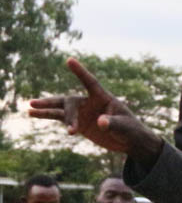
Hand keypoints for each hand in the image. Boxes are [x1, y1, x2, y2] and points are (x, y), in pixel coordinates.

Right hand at [27, 58, 161, 158]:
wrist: (130, 142)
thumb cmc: (131, 130)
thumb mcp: (124, 127)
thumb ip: (113, 123)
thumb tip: (100, 122)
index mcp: (103, 98)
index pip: (91, 82)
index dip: (80, 72)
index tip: (69, 60)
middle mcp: (90, 103)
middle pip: (69, 101)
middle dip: (55, 104)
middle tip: (37, 107)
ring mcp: (83, 113)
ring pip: (61, 108)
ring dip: (46, 108)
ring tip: (29, 108)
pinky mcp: (79, 124)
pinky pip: (60, 119)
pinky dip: (47, 116)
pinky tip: (32, 114)